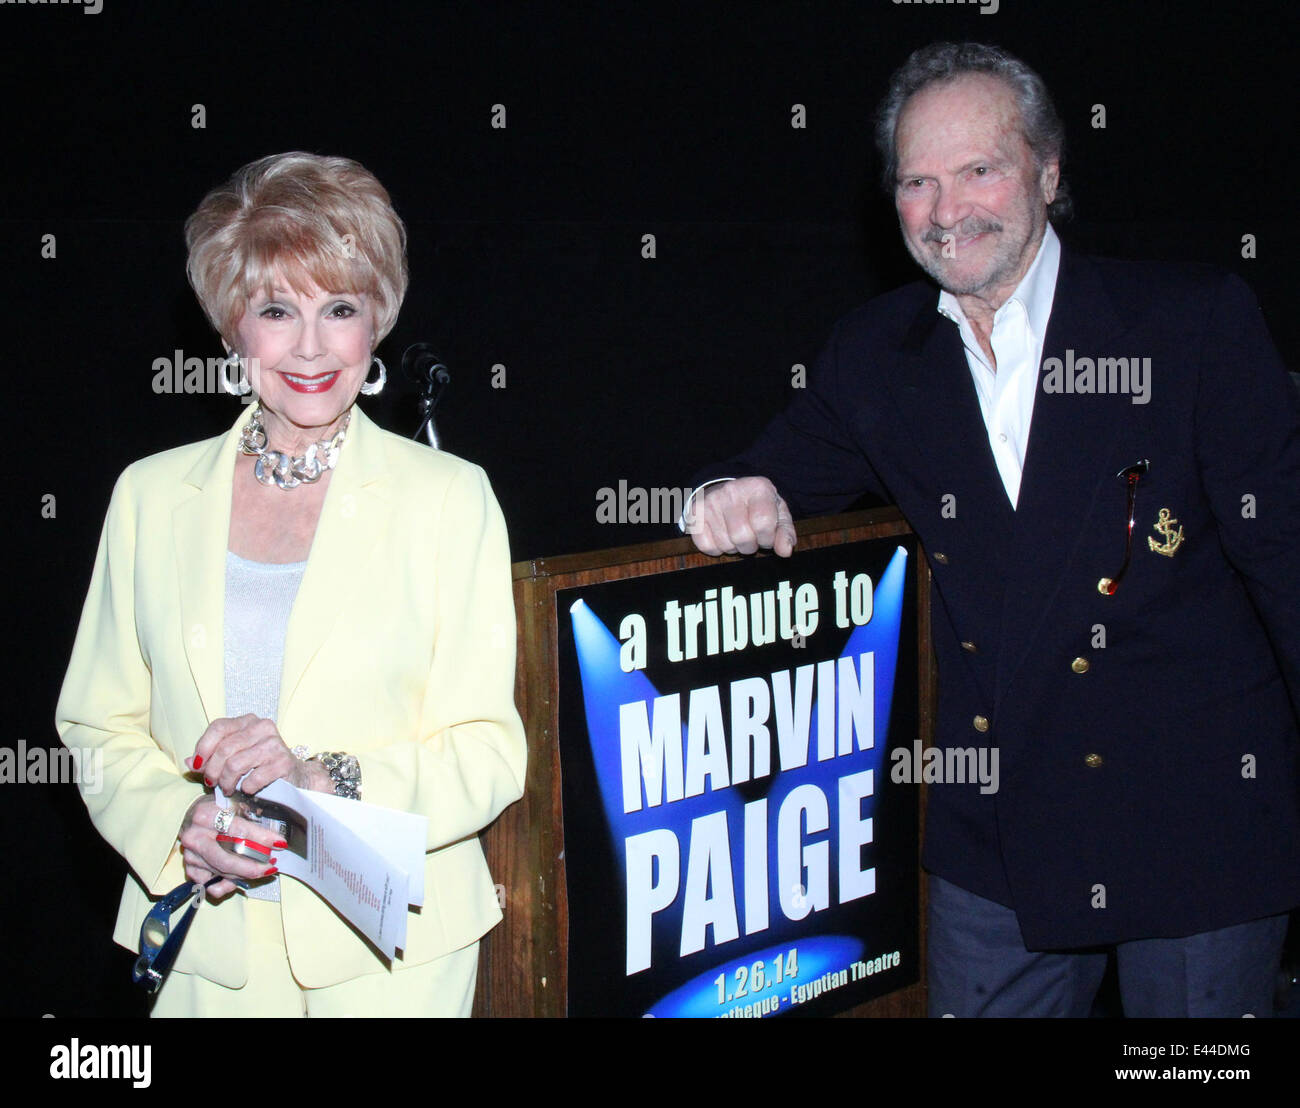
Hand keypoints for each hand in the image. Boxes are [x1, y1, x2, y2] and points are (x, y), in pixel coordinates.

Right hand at [178, 794, 282, 900]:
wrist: (192, 816)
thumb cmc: (218, 809)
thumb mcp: (234, 804)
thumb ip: (252, 816)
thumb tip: (276, 837)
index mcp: (205, 815)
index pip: (238, 830)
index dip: (261, 838)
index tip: (279, 844)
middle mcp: (194, 837)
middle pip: (226, 859)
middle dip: (252, 867)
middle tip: (271, 867)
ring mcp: (190, 856)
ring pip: (222, 873)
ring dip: (245, 875)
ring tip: (262, 869)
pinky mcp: (190, 870)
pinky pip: (211, 887)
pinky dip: (227, 886)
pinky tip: (238, 878)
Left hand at [187, 714, 332, 796]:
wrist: (293, 777)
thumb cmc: (257, 766)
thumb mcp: (232, 758)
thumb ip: (210, 759)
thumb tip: (189, 763)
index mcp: (248, 721)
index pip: (218, 727)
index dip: (203, 747)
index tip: (197, 765)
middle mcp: (262, 727)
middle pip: (225, 748)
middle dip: (213, 770)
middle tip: (212, 783)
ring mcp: (275, 744)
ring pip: (235, 764)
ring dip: (227, 782)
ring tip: (227, 789)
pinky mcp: (283, 762)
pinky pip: (253, 778)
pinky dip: (245, 788)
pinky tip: (247, 789)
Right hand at [685, 477, 796, 556]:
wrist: (728, 490)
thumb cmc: (758, 507)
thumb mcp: (777, 514)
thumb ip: (785, 533)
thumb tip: (785, 551)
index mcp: (758, 488)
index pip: (763, 523)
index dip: (767, 538)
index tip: (766, 536)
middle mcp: (732, 491)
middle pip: (742, 537)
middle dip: (750, 546)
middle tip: (751, 538)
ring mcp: (711, 501)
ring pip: (725, 544)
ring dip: (734, 548)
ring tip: (737, 535)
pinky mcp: (695, 513)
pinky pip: (706, 547)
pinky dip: (716, 549)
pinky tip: (722, 535)